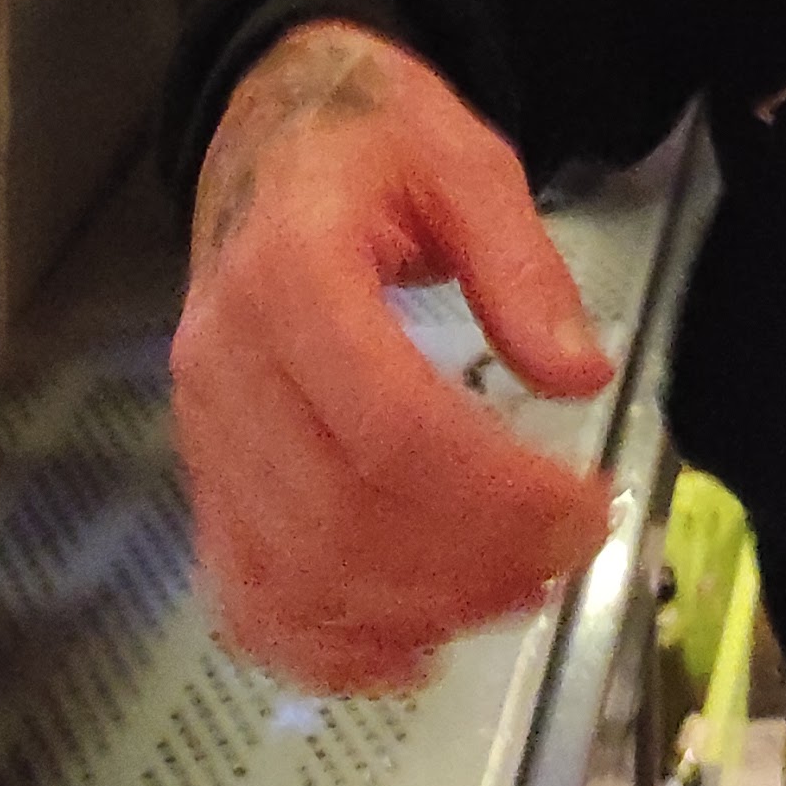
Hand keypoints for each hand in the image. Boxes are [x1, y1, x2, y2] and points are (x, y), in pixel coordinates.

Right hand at [171, 23, 616, 693]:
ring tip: (514, 594)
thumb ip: (521, 265)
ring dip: (411, 611)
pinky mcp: (204, 472)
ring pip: (291, 571)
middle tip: (568, 554)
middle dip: (467, 562)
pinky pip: (245, 589)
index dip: (492, 493)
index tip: (583, 505)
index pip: (387, 426)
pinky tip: (409, 652)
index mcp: (289, 271)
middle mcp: (225, 363)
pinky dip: (322, 646)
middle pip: (339, 516)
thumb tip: (581, 376)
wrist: (268, 134)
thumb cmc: (371, 141)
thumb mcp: (465, 159)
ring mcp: (202, 430)